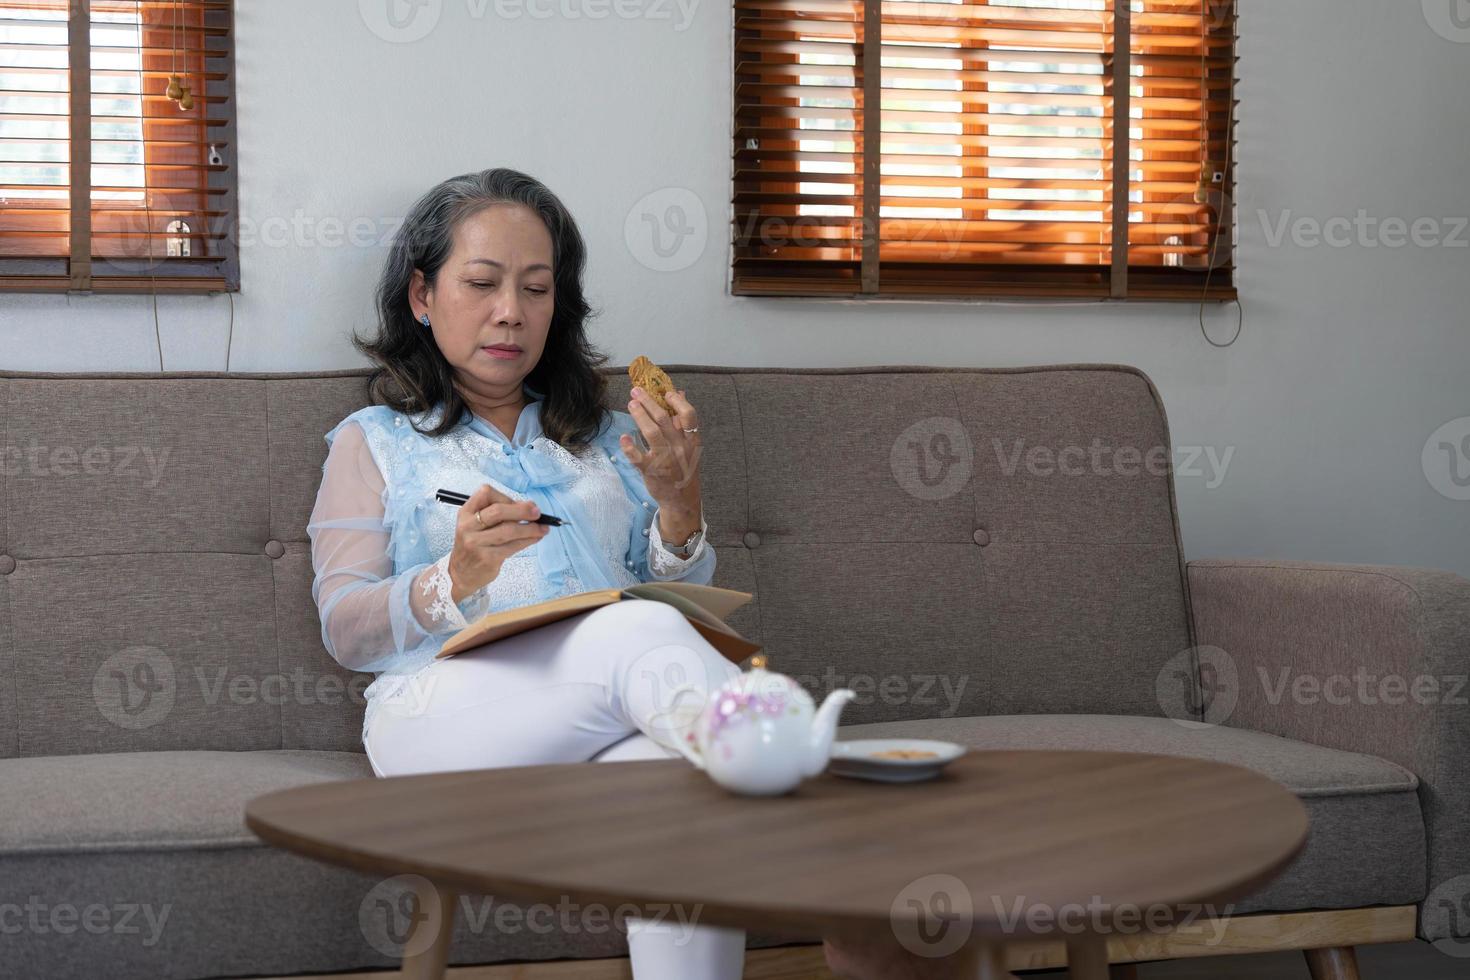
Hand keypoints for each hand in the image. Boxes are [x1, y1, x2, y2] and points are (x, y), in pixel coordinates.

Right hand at [446, 484, 547, 602]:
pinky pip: (513, 546)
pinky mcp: (487, 558)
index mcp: (466, 513)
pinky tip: (536, 537)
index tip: (519, 503)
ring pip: (509, 530)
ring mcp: (476, 543)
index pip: (486, 493)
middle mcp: (468, 526)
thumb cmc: (474, 545)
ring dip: (531, 528)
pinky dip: (528, 540)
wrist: (461, 573)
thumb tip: (528, 507)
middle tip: (537, 513)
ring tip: (543, 528)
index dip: (506, 496)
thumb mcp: (476, 525)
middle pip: (498, 511)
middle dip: (522, 510)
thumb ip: (497, 514)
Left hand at [620, 386, 703, 528]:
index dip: (677, 401)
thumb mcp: (690, 446)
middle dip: (649, 402)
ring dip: (639, 416)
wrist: (682, 499)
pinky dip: (629, 446)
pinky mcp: (650, 470)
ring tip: (631, 404)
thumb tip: (680, 394)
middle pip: (664, 419)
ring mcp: (665, 459)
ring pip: (651, 432)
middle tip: (636, 391)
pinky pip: (638, 456)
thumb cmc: (684, 469)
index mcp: (691, 440)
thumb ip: (684, 421)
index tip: (665, 392)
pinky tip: (624, 437)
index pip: (688, 415)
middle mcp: (679, 447)